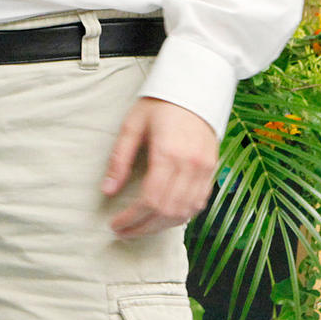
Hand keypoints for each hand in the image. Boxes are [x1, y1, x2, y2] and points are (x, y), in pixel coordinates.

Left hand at [102, 96, 217, 237]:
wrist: (194, 87)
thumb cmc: (159, 104)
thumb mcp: (132, 126)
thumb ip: (119, 159)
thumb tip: (107, 190)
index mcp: (168, 153)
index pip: (150, 200)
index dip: (132, 218)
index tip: (115, 224)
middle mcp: (190, 166)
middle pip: (167, 212)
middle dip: (143, 227)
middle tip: (123, 232)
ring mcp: (205, 170)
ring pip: (185, 213)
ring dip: (161, 226)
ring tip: (140, 228)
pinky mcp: (213, 170)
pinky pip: (199, 204)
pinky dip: (181, 216)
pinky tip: (164, 218)